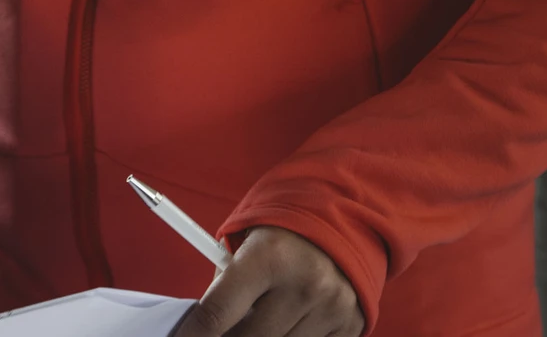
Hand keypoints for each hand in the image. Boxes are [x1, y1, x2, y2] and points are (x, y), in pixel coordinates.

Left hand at [172, 228, 361, 336]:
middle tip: (225, 327)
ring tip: (261, 317)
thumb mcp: (246, 243)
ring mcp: (331, 308)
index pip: (218, 311)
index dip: (196, 332)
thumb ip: (227, 282)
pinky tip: (289, 321)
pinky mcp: (350, 325)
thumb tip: (208, 325)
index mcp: (268, 257)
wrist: (343, 221)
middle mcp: (303, 284)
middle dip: (229, 335)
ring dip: (262, 336)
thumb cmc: (282, 233)